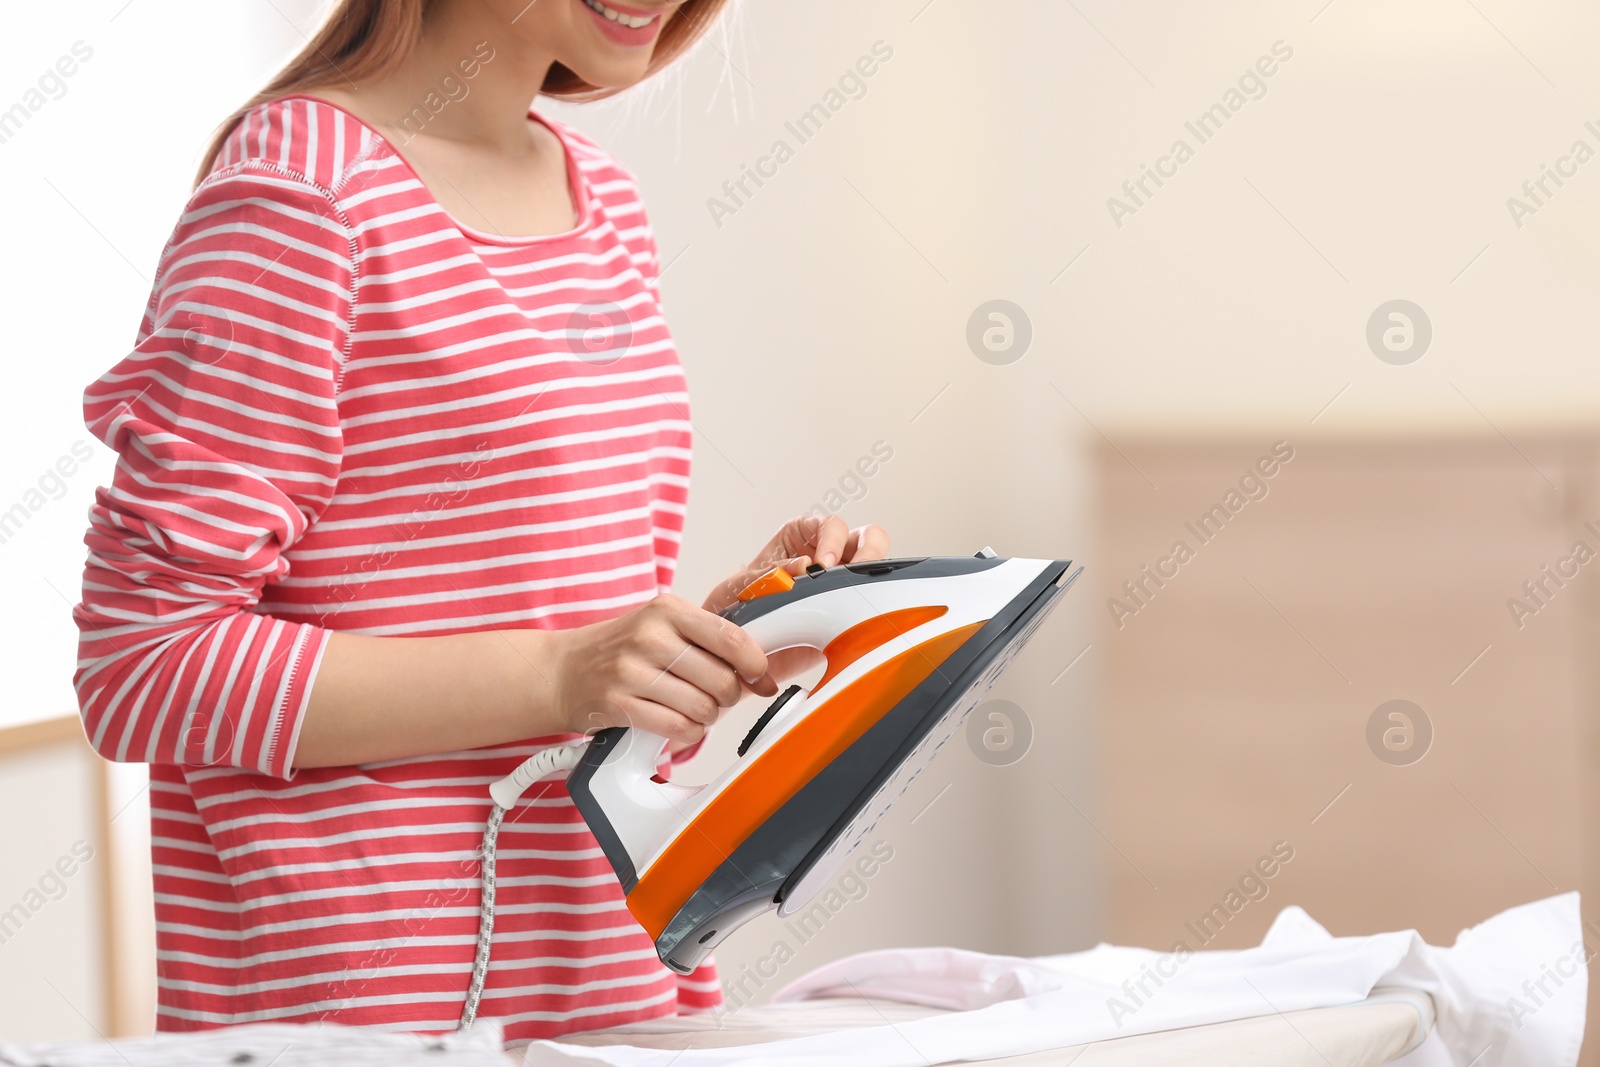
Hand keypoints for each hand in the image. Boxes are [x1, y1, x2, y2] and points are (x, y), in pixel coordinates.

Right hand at [551, 595, 777, 745]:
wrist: (561, 671)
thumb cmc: (620, 649)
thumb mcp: (661, 626)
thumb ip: (709, 642)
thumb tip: (762, 674)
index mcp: (667, 610)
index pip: (731, 638)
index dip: (755, 664)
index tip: (759, 677)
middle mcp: (649, 636)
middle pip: (721, 678)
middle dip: (729, 696)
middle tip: (717, 695)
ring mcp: (630, 671)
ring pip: (703, 707)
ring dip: (707, 717)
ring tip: (693, 709)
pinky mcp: (618, 704)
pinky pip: (678, 728)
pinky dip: (688, 732)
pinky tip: (680, 724)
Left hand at [702, 514, 891, 614]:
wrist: (738, 655)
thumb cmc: (735, 611)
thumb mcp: (742, 585)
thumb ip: (770, 573)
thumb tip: (803, 566)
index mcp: (799, 538)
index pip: (829, 525)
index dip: (831, 540)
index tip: (822, 565)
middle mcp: (826, 556)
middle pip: (866, 537)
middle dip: (868, 551)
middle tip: (853, 573)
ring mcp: (841, 584)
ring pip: (876, 567)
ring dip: (876, 574)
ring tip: (863, 593)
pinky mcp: (850, 614)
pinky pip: (872, 603)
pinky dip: (875, 606)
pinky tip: (861, 618)